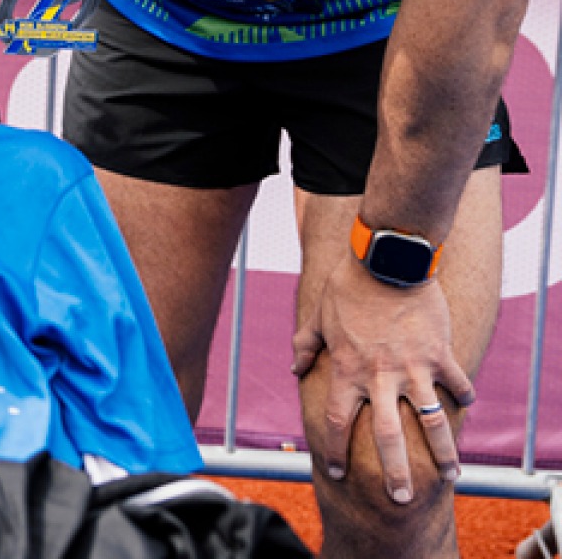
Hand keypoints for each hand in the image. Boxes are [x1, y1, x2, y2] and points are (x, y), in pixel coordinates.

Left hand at [293, 255, 473, 502]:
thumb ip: (306, 344)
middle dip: (394, 473)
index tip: (337, 470)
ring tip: (449, 473)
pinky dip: (463, 397)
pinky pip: (457, 385)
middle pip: (387, 437)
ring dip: (442, 452)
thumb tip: (294, 368)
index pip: (337, 422)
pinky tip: (464, 405)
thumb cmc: (348, 287)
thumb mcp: (319, 315)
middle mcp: (380, 376)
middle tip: (400, 499)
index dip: (335, 449)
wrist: (386, 260)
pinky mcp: (439, 355)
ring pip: (431, 423)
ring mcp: (413, 368)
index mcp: (348, 370)